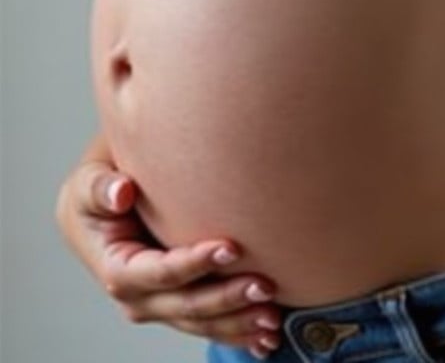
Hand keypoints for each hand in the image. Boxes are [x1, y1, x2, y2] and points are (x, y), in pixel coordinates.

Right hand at [55, 157, 282, 356]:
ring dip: (239, 324)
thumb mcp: (90, 184)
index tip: (232, 248)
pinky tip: (267, 340)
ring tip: (273, 318)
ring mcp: (159, 306)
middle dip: (227, 299)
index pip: (159, 273)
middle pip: (187, 305)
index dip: (194, 264)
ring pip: (202, 322)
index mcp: (116, 269)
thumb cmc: (100, 192)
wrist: (103, 209)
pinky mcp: (178, 306)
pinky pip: (209, 325)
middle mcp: (138, 297)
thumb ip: (100, 188)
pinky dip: (238, 333)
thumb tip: (121, 191)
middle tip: (266, 286)